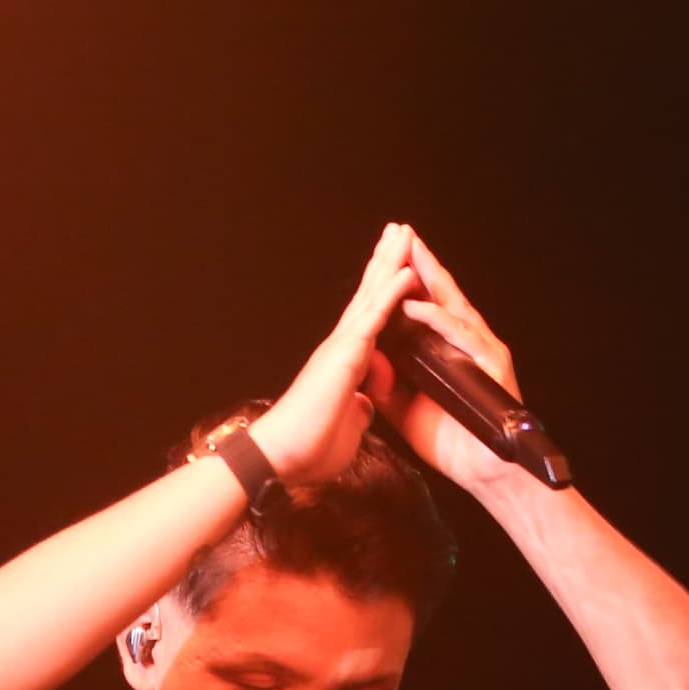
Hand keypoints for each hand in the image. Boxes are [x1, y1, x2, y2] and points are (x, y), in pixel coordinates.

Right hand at [255, 226, 421, 489]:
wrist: (280, 457)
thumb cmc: (308, 447)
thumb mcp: (345, 425)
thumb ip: (355, 409)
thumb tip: (363, 403)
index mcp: (344, 362)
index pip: (369, 318)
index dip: (383, 291)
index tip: (397, 266)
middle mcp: (342, 346)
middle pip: (369, 295)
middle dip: (385, 263)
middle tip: (400, 232)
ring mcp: (342, 347)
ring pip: (372, 296)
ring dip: (390, 263)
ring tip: (405, 233)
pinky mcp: (345, 356)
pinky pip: (374, 318)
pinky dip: (392, 293)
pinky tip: (407, 271)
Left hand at [390, 229, 531, 493]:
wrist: (483, 473)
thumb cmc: (453, 442)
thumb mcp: (406, 407)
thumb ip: (390, 382)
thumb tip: (370, 362)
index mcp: (446, 349)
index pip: (422, 305)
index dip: (403, 280)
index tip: (382, 254)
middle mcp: (465, 342)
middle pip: (439, 293)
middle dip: (418, 262)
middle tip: (399, 232)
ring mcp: (480, 350)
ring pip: (453, 305)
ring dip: (431, 278)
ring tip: (410, 252)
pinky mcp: (490, 365)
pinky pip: (462, 336)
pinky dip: (439, 321)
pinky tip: (418, 308)